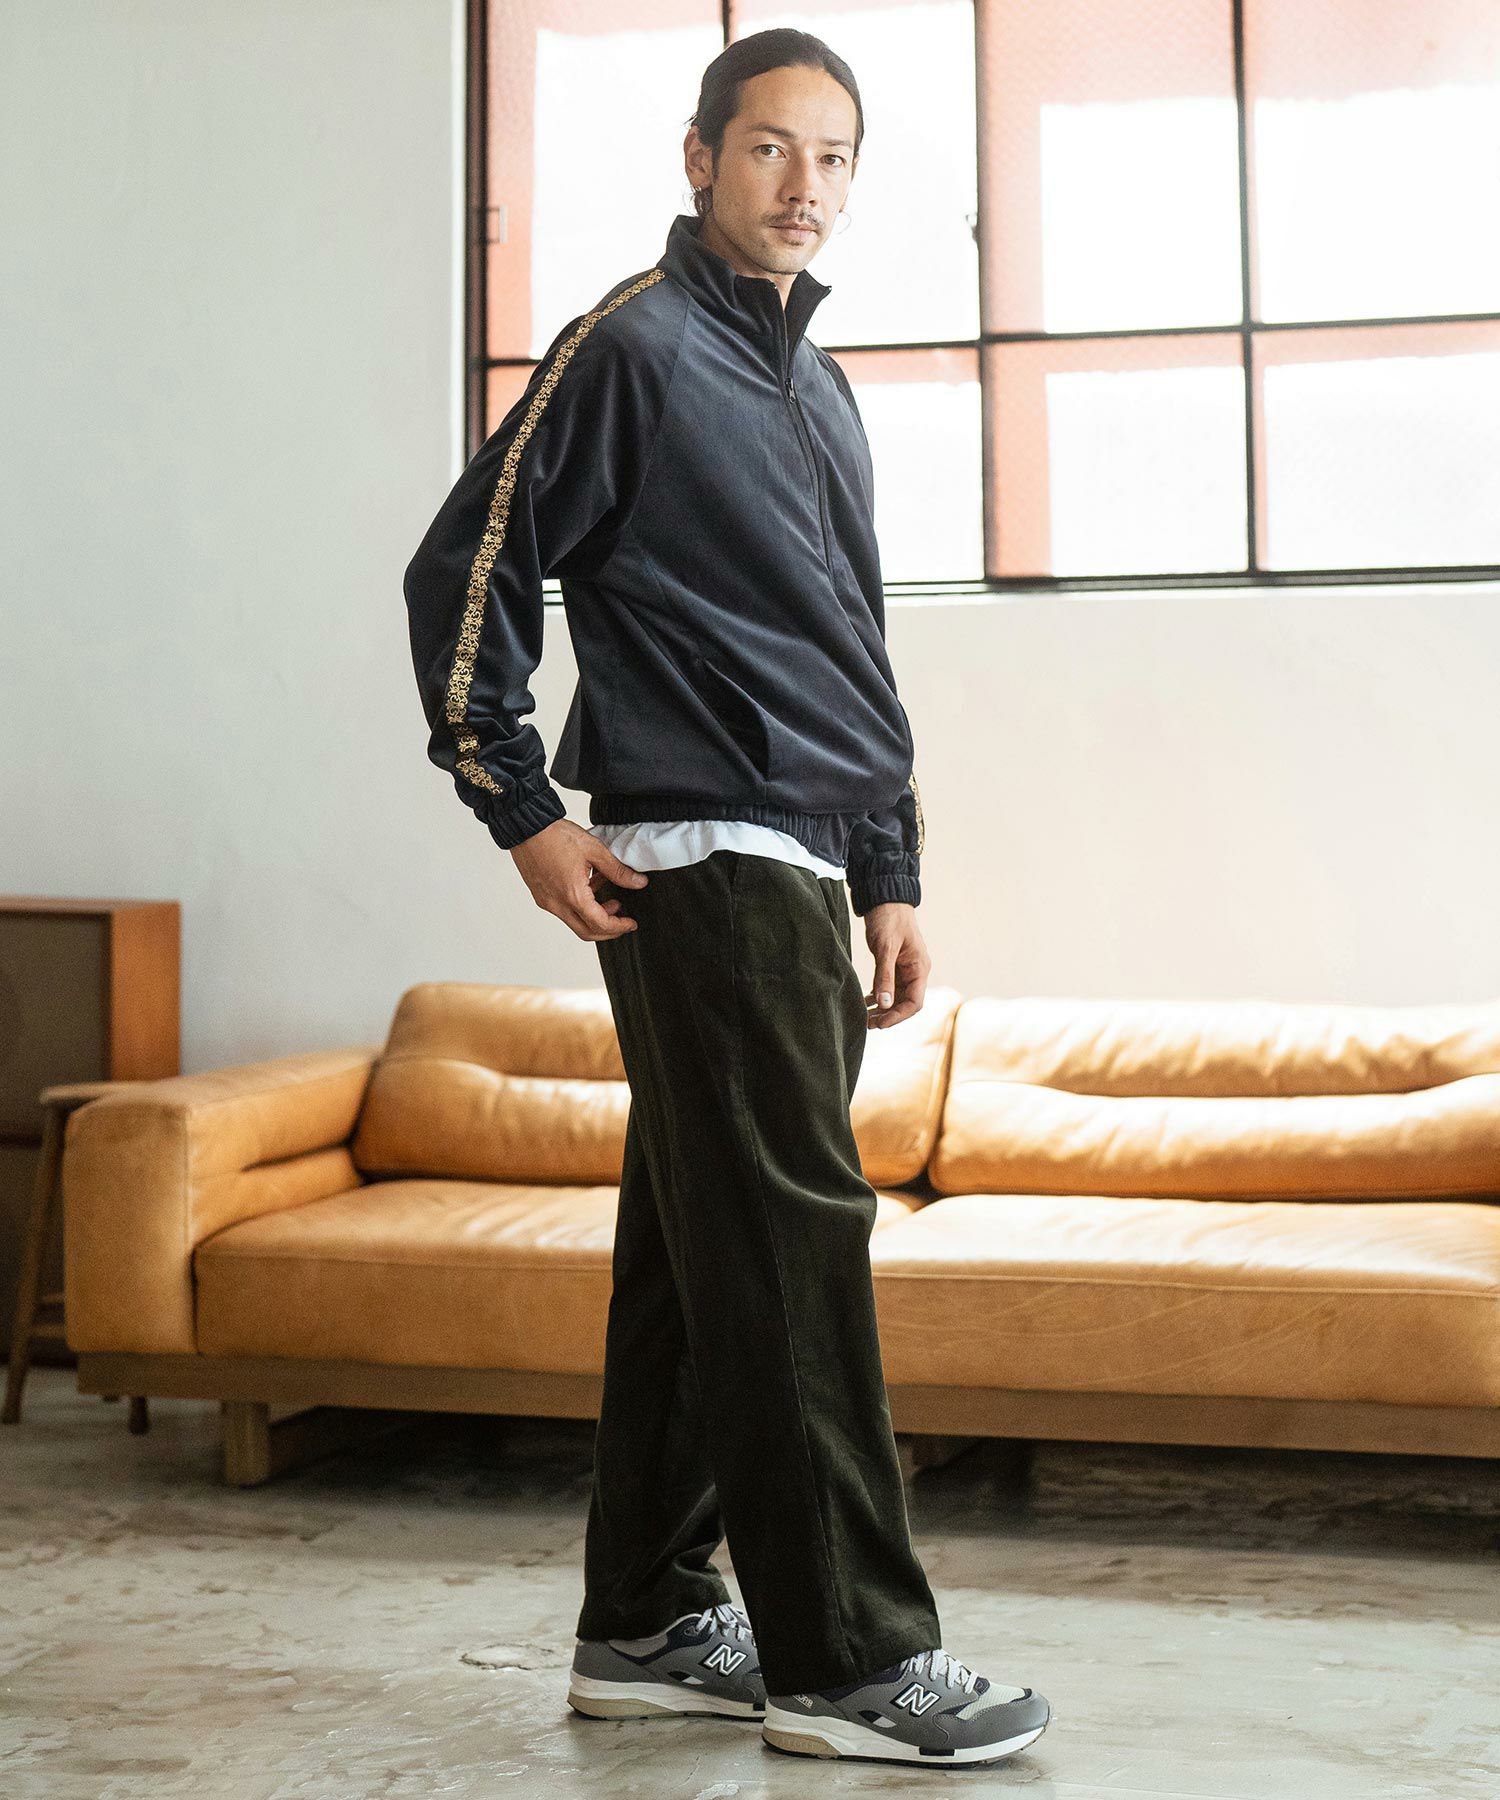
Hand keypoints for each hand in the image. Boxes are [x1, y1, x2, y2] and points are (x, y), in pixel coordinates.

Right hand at [509, 818, 648, 940]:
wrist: (526, 827)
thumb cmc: (555, 836)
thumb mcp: (595, 851)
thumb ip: (618, 871)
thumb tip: (638, 882)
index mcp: (573, 895)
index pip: (601, 924)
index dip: (620, 927)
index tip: (631, 923)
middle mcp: (557, 904)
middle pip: (586, 932)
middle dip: (608, 930)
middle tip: (622, 920)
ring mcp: (546, 901)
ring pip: (575, 922)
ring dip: (594, 917)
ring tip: (609, 900)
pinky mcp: (541, 895)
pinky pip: (563, 910)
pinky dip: (580, 906)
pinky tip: (589, 887)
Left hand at [862, 901, 928, 1028]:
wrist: (885, 897)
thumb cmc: (889, 919)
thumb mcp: (885, 947)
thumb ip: (885, 976)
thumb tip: (885, 1004)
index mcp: (919, 968)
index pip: (914, 1003)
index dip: (898, 1016)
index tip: (880, 1024)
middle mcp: (915, 972)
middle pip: (905, 1003)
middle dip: (887, 1015)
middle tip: (867, 1024)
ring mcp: (904, 969)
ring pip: (895, 997)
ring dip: (881, 1008)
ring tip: (863, 1018)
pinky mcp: (893, 964)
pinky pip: (888, 987)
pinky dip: (877, 996)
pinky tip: (864, 1002)